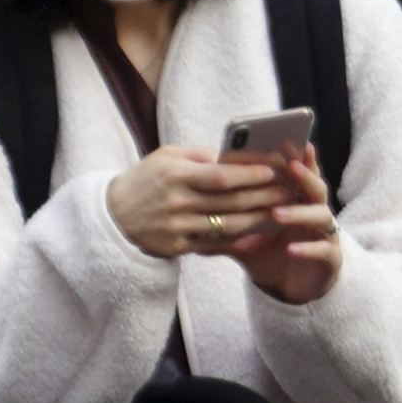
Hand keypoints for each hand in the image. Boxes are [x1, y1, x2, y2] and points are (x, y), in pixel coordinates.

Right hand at [104, 146, 291, 264]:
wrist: (112, 217)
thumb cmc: (144, 180)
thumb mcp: (164, 157)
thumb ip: (198, 155)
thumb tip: (232, 156)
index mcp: (175, 175)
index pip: (221, 177)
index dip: (250, 175)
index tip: (273, 170)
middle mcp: (177, 203)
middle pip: (231, 203)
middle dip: (263, 197)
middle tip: (288, 191)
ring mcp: (178, 228)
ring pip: (228, 226)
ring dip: (258, 219)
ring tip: (280, 211)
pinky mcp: (178, 247)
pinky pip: (216, 243)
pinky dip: (239, 237)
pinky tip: (257, 229)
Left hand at [219, 145, 344, 305]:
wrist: (291, 287)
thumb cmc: (268, 253)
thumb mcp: (244, 236)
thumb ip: (223, 221)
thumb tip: (189, 211)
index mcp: (296, 199)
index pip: (296, 173)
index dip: (291, 158)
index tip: (281, 143)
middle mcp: (314, 211)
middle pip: (315, 187)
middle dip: (303, 175)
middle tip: (289, 166)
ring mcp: (325, 234)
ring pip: (320, 216)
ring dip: (298, 213)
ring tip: (276, 213)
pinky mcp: (331, 258)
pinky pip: (324, 250)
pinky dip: (308, 248)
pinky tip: (291, 248)